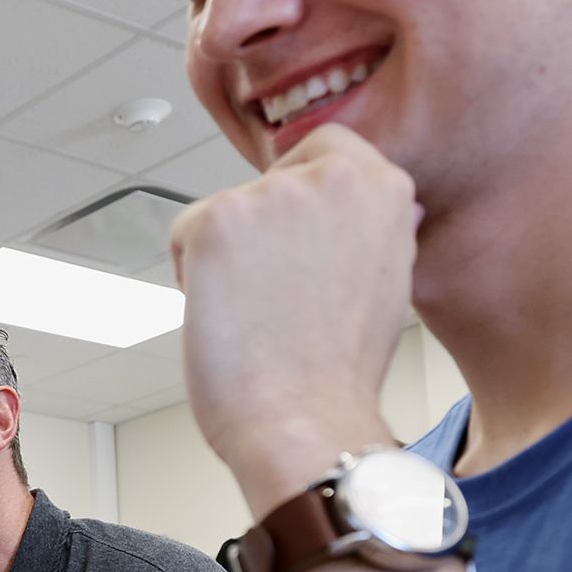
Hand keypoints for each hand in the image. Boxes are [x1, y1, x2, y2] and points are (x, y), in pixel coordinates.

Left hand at [167, 123, 418, 514]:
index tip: (294, 239)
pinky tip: (226, 317)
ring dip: (228, 259)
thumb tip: (355, 210)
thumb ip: (369, 230)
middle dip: (263, 233)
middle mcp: (333, 177)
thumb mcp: (387, 279)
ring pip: (226, 213)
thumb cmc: (337, 372)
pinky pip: (184, 235)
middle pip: (268, 185)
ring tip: (258, 317)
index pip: (326, 150)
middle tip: (280, 298)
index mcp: (385, 187)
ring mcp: (272, 195)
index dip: (300, 194)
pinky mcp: (217, 219)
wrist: (306, 421)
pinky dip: (191, 275)